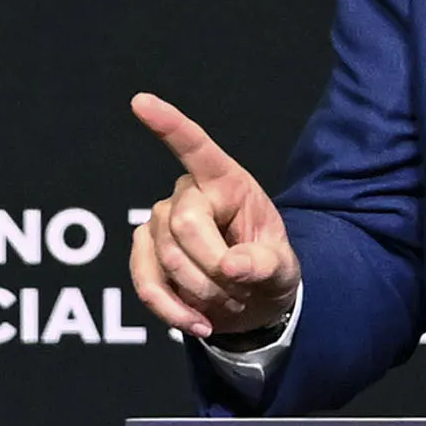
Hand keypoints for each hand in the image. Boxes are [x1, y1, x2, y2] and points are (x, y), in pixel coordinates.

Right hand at [127, 93, 302, 339]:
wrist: (250, 302)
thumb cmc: (269, 271)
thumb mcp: (284, 269)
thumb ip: (266, 265)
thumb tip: (231, 267)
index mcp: (227, 182)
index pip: (196, 148)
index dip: (169, 125)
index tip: (141, 102)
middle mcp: (188, 194)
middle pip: (184, 224)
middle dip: (213, 267)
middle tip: (240, 289)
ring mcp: (159, 222)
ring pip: (167, 258)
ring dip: (201, 292)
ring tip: (226, 301)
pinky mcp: (143, 253)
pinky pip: (145, 282)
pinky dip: (171, 310)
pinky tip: (197, 323)